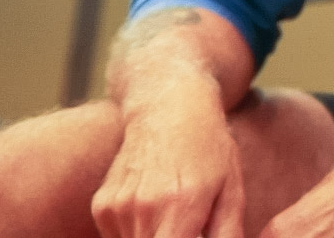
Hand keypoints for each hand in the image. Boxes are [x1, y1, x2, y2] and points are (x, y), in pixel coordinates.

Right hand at [91, 93, 244, 237]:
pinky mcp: (101, 207)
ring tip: (174, 216)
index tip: (195, 234)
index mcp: (182, 205)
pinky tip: (155, 209)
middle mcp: (144, 208)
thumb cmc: (210, 149)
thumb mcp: (232, 190)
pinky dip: (138, 233)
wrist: (168, 108)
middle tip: (189, 223)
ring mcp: (118, 208)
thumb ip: (227, 234)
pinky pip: (119, 237)